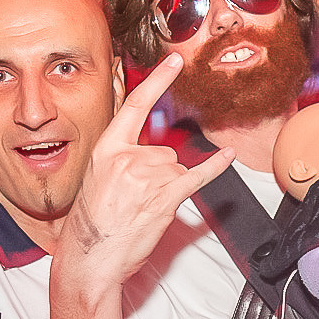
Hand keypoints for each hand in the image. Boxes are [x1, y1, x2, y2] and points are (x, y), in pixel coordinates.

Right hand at [59, 54, 233, 290]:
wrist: (91, 256)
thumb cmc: (93, 224)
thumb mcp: (98, 178)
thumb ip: (123, 159)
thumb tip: (152, 155)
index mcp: (107, 148)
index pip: (136, 105)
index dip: (157, 81)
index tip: (174, 61)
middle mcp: (128, 156)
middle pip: (164, 150)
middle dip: (158, 173)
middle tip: (136, 199)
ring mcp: (148, 175)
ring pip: (175, 168)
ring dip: (168, 188)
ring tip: (143, 209)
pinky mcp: (166, 195)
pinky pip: (197, 176)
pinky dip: (214, 167)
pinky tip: (227, 156)